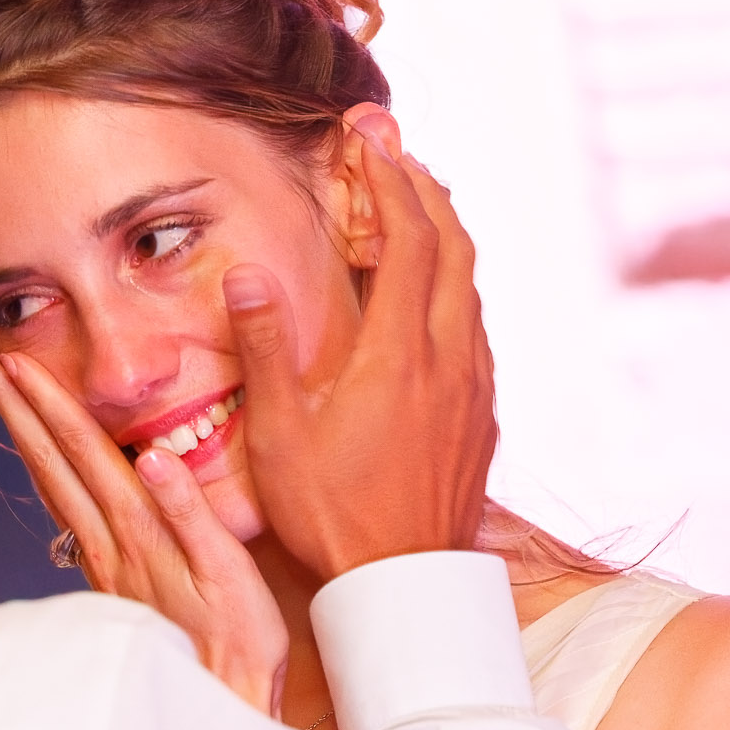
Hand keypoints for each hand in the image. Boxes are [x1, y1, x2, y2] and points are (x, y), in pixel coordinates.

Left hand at [0, 349, 288, 716]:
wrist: (218, 703)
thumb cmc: (237, 640)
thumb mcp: (229, 571)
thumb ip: (188, 511)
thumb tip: (151, 456)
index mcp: (138, 527)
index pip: (84, 450)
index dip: (49, 403)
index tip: (14, 363)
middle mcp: (110, 540)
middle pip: (52, 461)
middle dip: (17, 407)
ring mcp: (103, 561)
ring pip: (50, 486)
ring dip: (23, 436)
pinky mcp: (107, 580)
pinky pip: (63, 515)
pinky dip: (42, 478)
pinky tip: (38, 468)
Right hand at [228, 130, 494, 581]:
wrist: (404, 587)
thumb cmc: (332, 518)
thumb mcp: (279, 436)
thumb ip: (266, 349)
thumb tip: (247, 274)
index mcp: (397, 355)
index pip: (408, 239)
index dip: (391, 181)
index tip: (370, 142)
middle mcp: (448, 359)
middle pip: (454, 246)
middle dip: (424, 189)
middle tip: (394, 154)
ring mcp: (473, 387)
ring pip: (471, 285)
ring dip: (445, 234)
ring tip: (414, 205)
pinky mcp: (482, 416)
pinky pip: (475, 327)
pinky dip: (453, 285)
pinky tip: (431, 296)